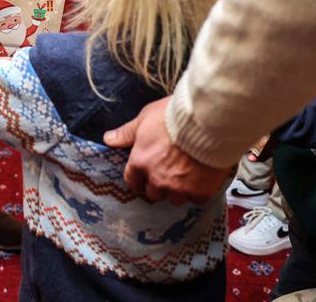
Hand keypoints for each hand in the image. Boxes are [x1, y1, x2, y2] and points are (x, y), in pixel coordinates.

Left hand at [103, 96, 229, 204]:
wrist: (207, 122)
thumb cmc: (174, 116)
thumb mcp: (145, 118)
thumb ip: (126, 133)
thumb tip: (108, 139)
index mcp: (141, 162)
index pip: (132, 181)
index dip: (138, 179)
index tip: (143, 177)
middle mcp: (158, 179)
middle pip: (154, 193)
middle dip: (159, 184)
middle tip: (169, 172)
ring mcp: (180, 187)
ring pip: (175, 199)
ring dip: (178, 190)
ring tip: (187, 175)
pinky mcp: (201, 191)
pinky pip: (197, 199)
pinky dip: (199, 191)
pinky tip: (202, 179)